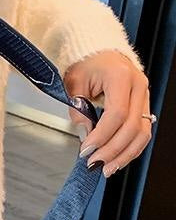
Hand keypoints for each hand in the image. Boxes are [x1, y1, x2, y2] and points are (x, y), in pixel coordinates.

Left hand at [64, 50, 151, 176]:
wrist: (98, 52)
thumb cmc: (85, 63)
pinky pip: (143, 130)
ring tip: (107, 168)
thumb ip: (77, 109)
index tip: (86, 150)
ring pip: (143, 132)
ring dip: (125, 154)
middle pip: (132, 127)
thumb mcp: (74, 83)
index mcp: (121, 77)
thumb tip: (84, 134)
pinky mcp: (144, 105)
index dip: (102, 136)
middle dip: (112, 150)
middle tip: (95, 164)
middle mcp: (138, 86)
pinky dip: (130, 148)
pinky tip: (117, 159)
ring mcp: (145, 96)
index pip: (116, 114)